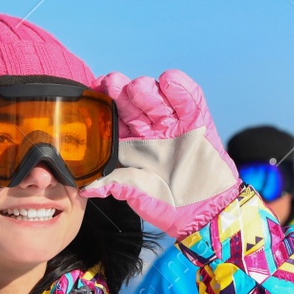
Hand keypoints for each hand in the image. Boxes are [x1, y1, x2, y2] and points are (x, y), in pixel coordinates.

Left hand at [81, 70, 239, 239]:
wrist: (206, 211)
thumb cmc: (168, 204)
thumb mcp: (139, 195)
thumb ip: (117, 185)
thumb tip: (87, 188)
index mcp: (132, 145)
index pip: (116, 118)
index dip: (104, 104)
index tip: (94, 92)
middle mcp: (151, 131)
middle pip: (134, 103)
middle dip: (121, 91)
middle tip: (113, 84)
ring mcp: (174, 125)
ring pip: (157, 98)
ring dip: (146, 89)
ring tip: (138, 88)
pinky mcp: (198, 121)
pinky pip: (189, 100)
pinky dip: (180, 88)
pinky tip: (169, 82)